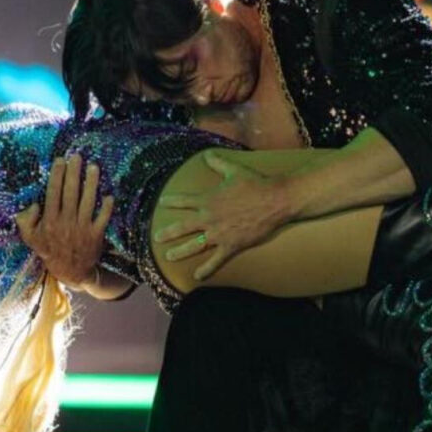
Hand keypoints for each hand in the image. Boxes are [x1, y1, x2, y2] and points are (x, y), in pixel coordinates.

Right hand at [15, 155, 114, 288]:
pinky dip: (106, 208)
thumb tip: (33, 204)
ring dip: (91, 183)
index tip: (60, 160)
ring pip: (87, 202)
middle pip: (71, 192)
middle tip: (78, 157)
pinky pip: (102, 218)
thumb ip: (25, 221)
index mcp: (50, 220)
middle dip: (74, 173)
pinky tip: (109, 195)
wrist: (71, 272)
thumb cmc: (50, 251)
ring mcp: (82, 228)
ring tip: (94, 168)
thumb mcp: (31, 238)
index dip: (57, 175)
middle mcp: (66, 222)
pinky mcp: (96, 235)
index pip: (54, 193)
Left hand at [154, 151, 290, 280]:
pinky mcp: (231, 245)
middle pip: (183, 227)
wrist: (274, 200)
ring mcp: (219, 234)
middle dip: (168, 232)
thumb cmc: (255, 183)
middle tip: (157, 237)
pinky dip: (206, 269)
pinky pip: (216, 260)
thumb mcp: (234, 170)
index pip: (184, 201)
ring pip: (194, 246)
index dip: (171, 202)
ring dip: (180, 252)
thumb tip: (208, 154)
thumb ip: (218, 163)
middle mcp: (209, 218)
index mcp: (208, 200)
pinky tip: (197, 277)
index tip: (162, 203)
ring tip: (169, 257)